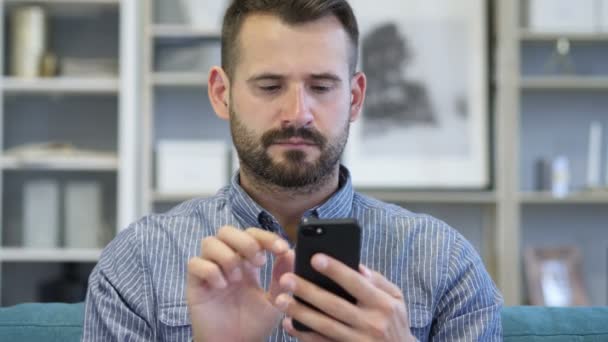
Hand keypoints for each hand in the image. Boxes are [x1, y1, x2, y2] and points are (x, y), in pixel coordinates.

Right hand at [187, 226, 292, 341]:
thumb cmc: (253, 325)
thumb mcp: (275, 300)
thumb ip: (282, 277)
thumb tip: (290, 252)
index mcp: (247, 262)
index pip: (253, 235)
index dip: (266, 237)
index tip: (281, 249)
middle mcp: (227, 262)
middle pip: (227, 230)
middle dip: (245, 241)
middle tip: (259, 262)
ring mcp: (210, 271)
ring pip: (209, 241)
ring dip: (227, 256)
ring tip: (237, 278)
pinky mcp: (195, 284)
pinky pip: (195, 263)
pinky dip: (210, 271)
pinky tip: (221, 287)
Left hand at [274, 254, 414, 341]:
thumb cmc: (394, 321)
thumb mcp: (396, 299)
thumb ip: (378, 281)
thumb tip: (356, 265)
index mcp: (383, 304)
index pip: (356, 283)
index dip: (335, 270)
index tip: (315, 258)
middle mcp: (372, 324)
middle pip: (334, 305)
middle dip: (308, 291)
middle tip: (287, 279)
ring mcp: (358, 341)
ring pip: (325, 326)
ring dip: (300, 312)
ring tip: (280, 300)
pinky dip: (304, 335)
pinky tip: (289, 323)